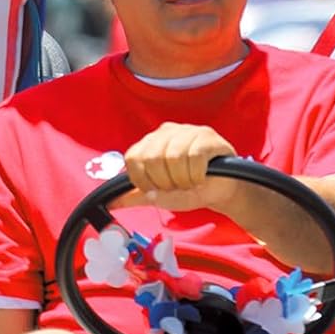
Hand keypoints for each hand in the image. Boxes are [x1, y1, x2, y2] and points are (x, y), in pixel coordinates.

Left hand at [116, 122, 237, 212]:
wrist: (222, 189)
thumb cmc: (191, 188)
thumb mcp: (161, 195)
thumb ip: (136, 197)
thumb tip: (112, 202)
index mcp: (150, 142)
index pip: (133, 157)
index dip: (142, 180)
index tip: (154, 190)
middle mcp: (166, 132)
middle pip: (152, 158)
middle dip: (165, 182)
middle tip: (176, 187)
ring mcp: (187, 131)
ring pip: (173, 157)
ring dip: (182, 180)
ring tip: (190, 183)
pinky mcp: (207, 136)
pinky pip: (194, 156)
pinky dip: (196, 175)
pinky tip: (201, 178)